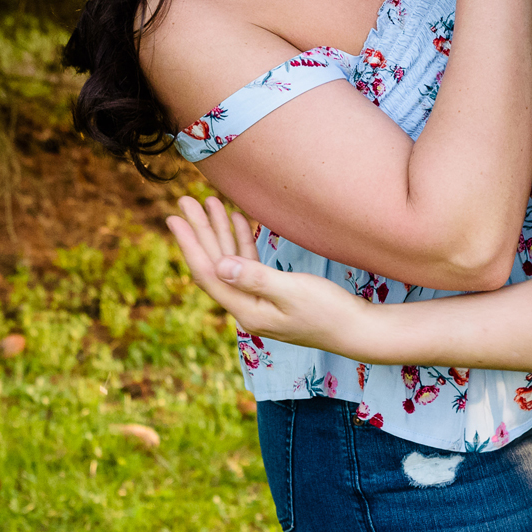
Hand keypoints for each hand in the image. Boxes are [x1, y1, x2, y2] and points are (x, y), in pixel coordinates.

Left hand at [166, 196, 377, 357]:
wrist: (357, 330)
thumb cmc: (329, 311)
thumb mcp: (292, 291)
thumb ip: (255, 278)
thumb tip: (219, 266)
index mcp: (246, 311)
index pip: (208, 274)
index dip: (190, 244)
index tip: (174, 218)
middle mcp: (247, 308)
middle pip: (215, 265)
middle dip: (200, 231)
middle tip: (185, 201)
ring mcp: (259, 301)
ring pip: (231, 262)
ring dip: (219, 233)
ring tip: (208, 202)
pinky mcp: (274, 294)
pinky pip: (249, 264)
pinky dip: (241, 241)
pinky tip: (237, 220)